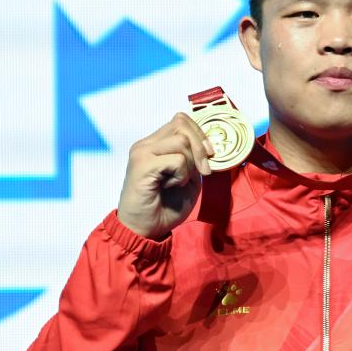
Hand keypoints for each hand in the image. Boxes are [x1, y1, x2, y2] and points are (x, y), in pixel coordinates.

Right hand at [117, 113, 214, 239]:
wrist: (144, 230)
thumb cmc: (165, 207)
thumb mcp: (189, 179)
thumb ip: (195, 160)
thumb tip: (208, 145)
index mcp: (155, 145)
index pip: (180, 121)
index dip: (199, 134)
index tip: (210, 155)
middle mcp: (146, 144)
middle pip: (181, 124)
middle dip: (200, 146)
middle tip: (204, 171)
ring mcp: (142, 152)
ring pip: (181, 140)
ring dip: (189, 163)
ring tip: (178, 181)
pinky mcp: (142, 165)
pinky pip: (176, 159)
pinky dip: (181, 175)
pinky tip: (170, 186)